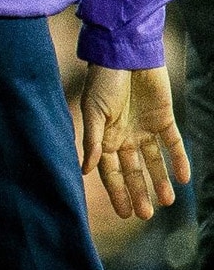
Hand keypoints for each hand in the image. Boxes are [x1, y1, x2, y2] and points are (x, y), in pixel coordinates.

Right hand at [81, 64, 191, 219]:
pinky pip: (173, 145)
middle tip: (145, 215)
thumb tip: (86, 170)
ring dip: (160, 181)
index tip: (124, 213)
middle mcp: (124, 137)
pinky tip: (183, 178)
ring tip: (167, 201)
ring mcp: (145, 129)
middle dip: (138, 192)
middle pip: (133, 171)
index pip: (110, 171)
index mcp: (104, 137)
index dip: (117, 192)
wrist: (125, 54)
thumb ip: (92, 141)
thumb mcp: (93, 111)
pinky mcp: (164, 120)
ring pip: (154, 162)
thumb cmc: (103, 81)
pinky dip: (179, 161)